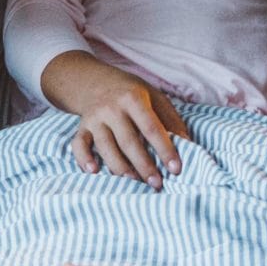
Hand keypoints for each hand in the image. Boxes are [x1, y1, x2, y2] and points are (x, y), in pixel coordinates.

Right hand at [63, 68, 190, 190]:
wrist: (96, 81)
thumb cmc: (132, 94)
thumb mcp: (155, 97)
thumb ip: (170, 119)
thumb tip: (187, 144)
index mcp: (133, 98)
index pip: (151, 128)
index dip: (164, 149)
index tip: (175, 169)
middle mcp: (111, 108)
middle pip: (128, 141)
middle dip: (143, 165)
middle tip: (157, 184)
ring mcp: (94, 119)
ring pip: (105, 147)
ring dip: (120, 167)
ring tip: (134, 182)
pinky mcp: (82, 128)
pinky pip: (79, 145)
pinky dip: (84, 159)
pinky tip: (94, 171)